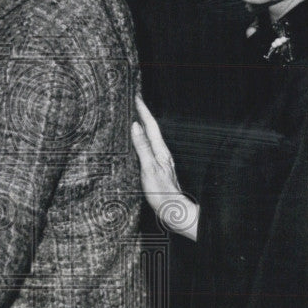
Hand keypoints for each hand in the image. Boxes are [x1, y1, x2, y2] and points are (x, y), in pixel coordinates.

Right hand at [131, 96, 198, 240]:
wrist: (173, 210)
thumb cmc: (161, 192)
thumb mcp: (148, 168)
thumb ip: (142, 147)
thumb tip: (135, 127)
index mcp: (160, 150)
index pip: (150, 125)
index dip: (143, 110)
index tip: (136, 97)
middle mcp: (162, 153)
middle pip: (152, 128)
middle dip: (143, 114)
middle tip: (135, 102)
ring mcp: (161, 161)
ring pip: (151, 138)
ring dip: (144, 126)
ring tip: (136, 117)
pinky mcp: (159, 168)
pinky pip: (150, 148)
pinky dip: (143, 140)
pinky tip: (139, 143)